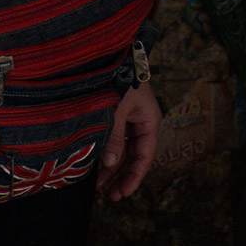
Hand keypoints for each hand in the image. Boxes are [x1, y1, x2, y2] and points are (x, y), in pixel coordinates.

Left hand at [97, 81, 159, 199]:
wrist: (113, 50)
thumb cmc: (120, 75)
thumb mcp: (118, 108)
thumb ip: (115, 136)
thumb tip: (110, 163)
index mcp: (149, 120)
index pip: (145, 155)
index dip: (135, 176)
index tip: (123, 193)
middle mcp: (140, 121)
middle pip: (134, 155)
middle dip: (122, 175)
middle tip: (110, 195)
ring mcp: (128, 117)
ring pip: (122, 149)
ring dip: (113, 167)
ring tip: (100, 186)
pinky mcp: (115, 112)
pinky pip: (113, 138)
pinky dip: (106, 151)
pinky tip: (96, 165)